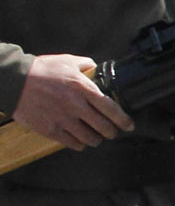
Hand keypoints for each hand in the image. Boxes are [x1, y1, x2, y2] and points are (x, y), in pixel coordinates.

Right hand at [13, 52, 129, 147]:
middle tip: (112, 132)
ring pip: (90, 138)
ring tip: (96, 137)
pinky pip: (72, 143)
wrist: (13, 81)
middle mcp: (75, 105)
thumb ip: (86, 65)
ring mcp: (62, 119)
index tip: (129, 125)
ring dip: (96, 140)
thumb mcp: (67, 61)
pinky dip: (79, 144)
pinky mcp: (49, 129)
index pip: (111, 108)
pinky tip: (80, 141)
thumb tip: (99, 69)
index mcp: (82, 88)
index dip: (123, 120)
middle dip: (112, 132)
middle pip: (104, 127)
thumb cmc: (41, 70)